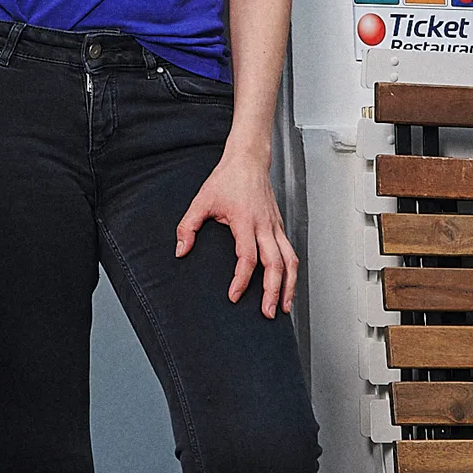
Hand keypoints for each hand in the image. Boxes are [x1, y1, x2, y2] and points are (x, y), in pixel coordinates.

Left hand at [175, 147, 297, 315]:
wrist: (248, 160)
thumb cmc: (227, 178)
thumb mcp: (201, 200)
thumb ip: (188, 226)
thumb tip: (180, 250)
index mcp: (245, 220)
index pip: (248, 256)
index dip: (242, 279)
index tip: (234, 295)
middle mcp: (265, 225)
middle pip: (275, 264)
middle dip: (273, 291)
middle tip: (268, 312)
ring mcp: (275, 226)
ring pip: (290, 261)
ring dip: (289, 286)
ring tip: (284, 307)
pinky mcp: (280, 227)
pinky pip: (290, 253)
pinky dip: (291, 272)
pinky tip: (287, 286)